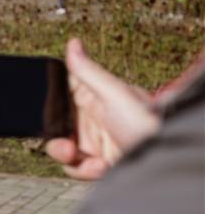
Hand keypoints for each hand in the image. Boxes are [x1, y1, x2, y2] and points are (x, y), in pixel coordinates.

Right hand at [44, 39, 160, 180]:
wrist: (167, 161)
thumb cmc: (149, 123)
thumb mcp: (116, 95)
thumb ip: (89, 72)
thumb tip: (72, 42)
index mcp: (97, 98)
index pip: (63, 94)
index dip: (50, 101)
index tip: (45, 111)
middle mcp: (94, 119)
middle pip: (57, 126)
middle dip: (57, 138)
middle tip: (67, 147)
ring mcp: (95, 142)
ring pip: (61, 149)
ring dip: (69, 158)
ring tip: (88, 161)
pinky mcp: (98, 164)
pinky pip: (75, 168)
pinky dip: (84, 171)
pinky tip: (102, 167)